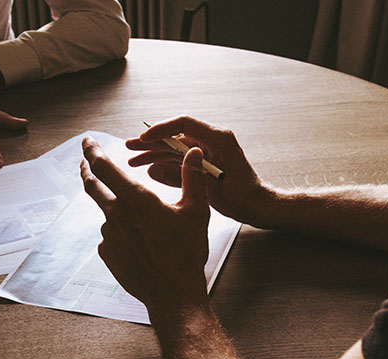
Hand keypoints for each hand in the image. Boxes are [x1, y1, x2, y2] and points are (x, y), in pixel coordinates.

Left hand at [80, 136, 209, 318]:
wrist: (173, 293)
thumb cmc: (186, 253)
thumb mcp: (196, 211)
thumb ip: (192, 177)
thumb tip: (193, 151)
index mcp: (136, 199)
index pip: (104, 167)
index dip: (92, 151)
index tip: (86, 141)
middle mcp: (116, 215)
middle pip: (92, 186)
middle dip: (87, 170)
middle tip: (85, 161)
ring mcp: (109, 235)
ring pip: (108, 213)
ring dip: (117, 209)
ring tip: (144, 225)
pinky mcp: (107, 253)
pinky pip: (111, 235)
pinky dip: (121, 232)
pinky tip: (140, 244)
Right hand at [127, 116, 279, 227]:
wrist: (258, 206)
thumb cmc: (243, 196)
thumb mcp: (209, 188)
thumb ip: (180, 177)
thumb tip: (153, 169)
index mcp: (218, 139)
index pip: (184, 124)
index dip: (161, 130)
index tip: (143, 139)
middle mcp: (212, 140)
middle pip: (176, 136)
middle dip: (152, 142)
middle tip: (129, 147)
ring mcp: (208, 151)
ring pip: (175, 148)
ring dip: (155, 154)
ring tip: (133, 159)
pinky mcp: (204, 162)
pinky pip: (181, 159)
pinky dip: (165, 163)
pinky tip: (149, 168)